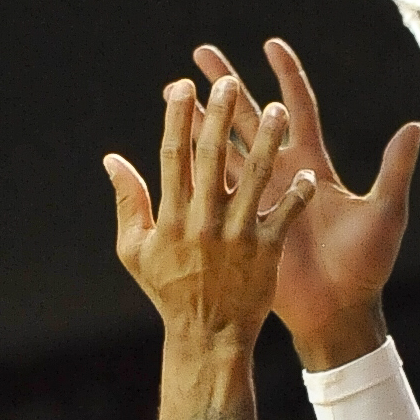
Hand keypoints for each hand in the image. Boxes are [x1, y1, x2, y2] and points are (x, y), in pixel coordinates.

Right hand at [105, 76, 317, 419]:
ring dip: (265, 143)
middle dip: (219, 117)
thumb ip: (128, 203)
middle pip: (211, 158)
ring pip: (253, 178)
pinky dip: (297, 195)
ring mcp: (237, 235)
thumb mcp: (135, 251)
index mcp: (172, 216)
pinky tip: (308, 173)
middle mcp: (204, 221)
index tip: (182, 87)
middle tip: (227, 82)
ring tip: (276, 110)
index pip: (173, 156)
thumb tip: (111, 159)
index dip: (177, 119)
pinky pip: (284, 215)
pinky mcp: (265, 252)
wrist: (206, 338)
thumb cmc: (167, 292)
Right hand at [192, 36, 419, 368]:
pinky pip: (217, 192)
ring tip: (176, 94)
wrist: (339, 310)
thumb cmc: (367, 265)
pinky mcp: (244, 224)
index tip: (269, 43)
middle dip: (227, 85)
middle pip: (251, 118)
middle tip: (201, 54)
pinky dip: (196, 171)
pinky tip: (174, 148)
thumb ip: (395, 169)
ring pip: (224, 149)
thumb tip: (416, 125)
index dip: (286, 75)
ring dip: (201, 122)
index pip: (298, 108)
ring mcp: (260, 199)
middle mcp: (284, 174)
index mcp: (315, 164)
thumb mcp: (385, 213)